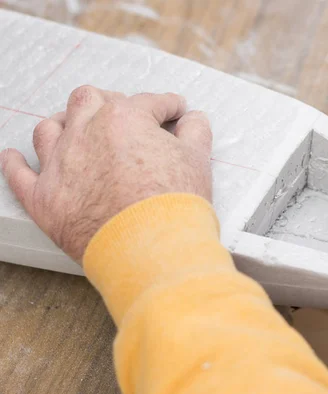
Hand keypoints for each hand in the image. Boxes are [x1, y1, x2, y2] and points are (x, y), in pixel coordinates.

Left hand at [0, 85, 212, 262]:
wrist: (152, 248)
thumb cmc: (173, 205)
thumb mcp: (198, 160)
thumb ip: (196, 131)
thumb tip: (193, 120)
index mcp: (125, 119)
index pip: (149, 103)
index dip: (166, 106)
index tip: (173, 112)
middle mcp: (86, 133)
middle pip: (89, 100)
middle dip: (109, 101)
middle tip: (125, 113)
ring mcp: (60, 164)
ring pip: (49, 129)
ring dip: (63, 124)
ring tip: (73, 128)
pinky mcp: (44, 198)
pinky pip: (18, 175)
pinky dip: (15, 164)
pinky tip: (14, 157)